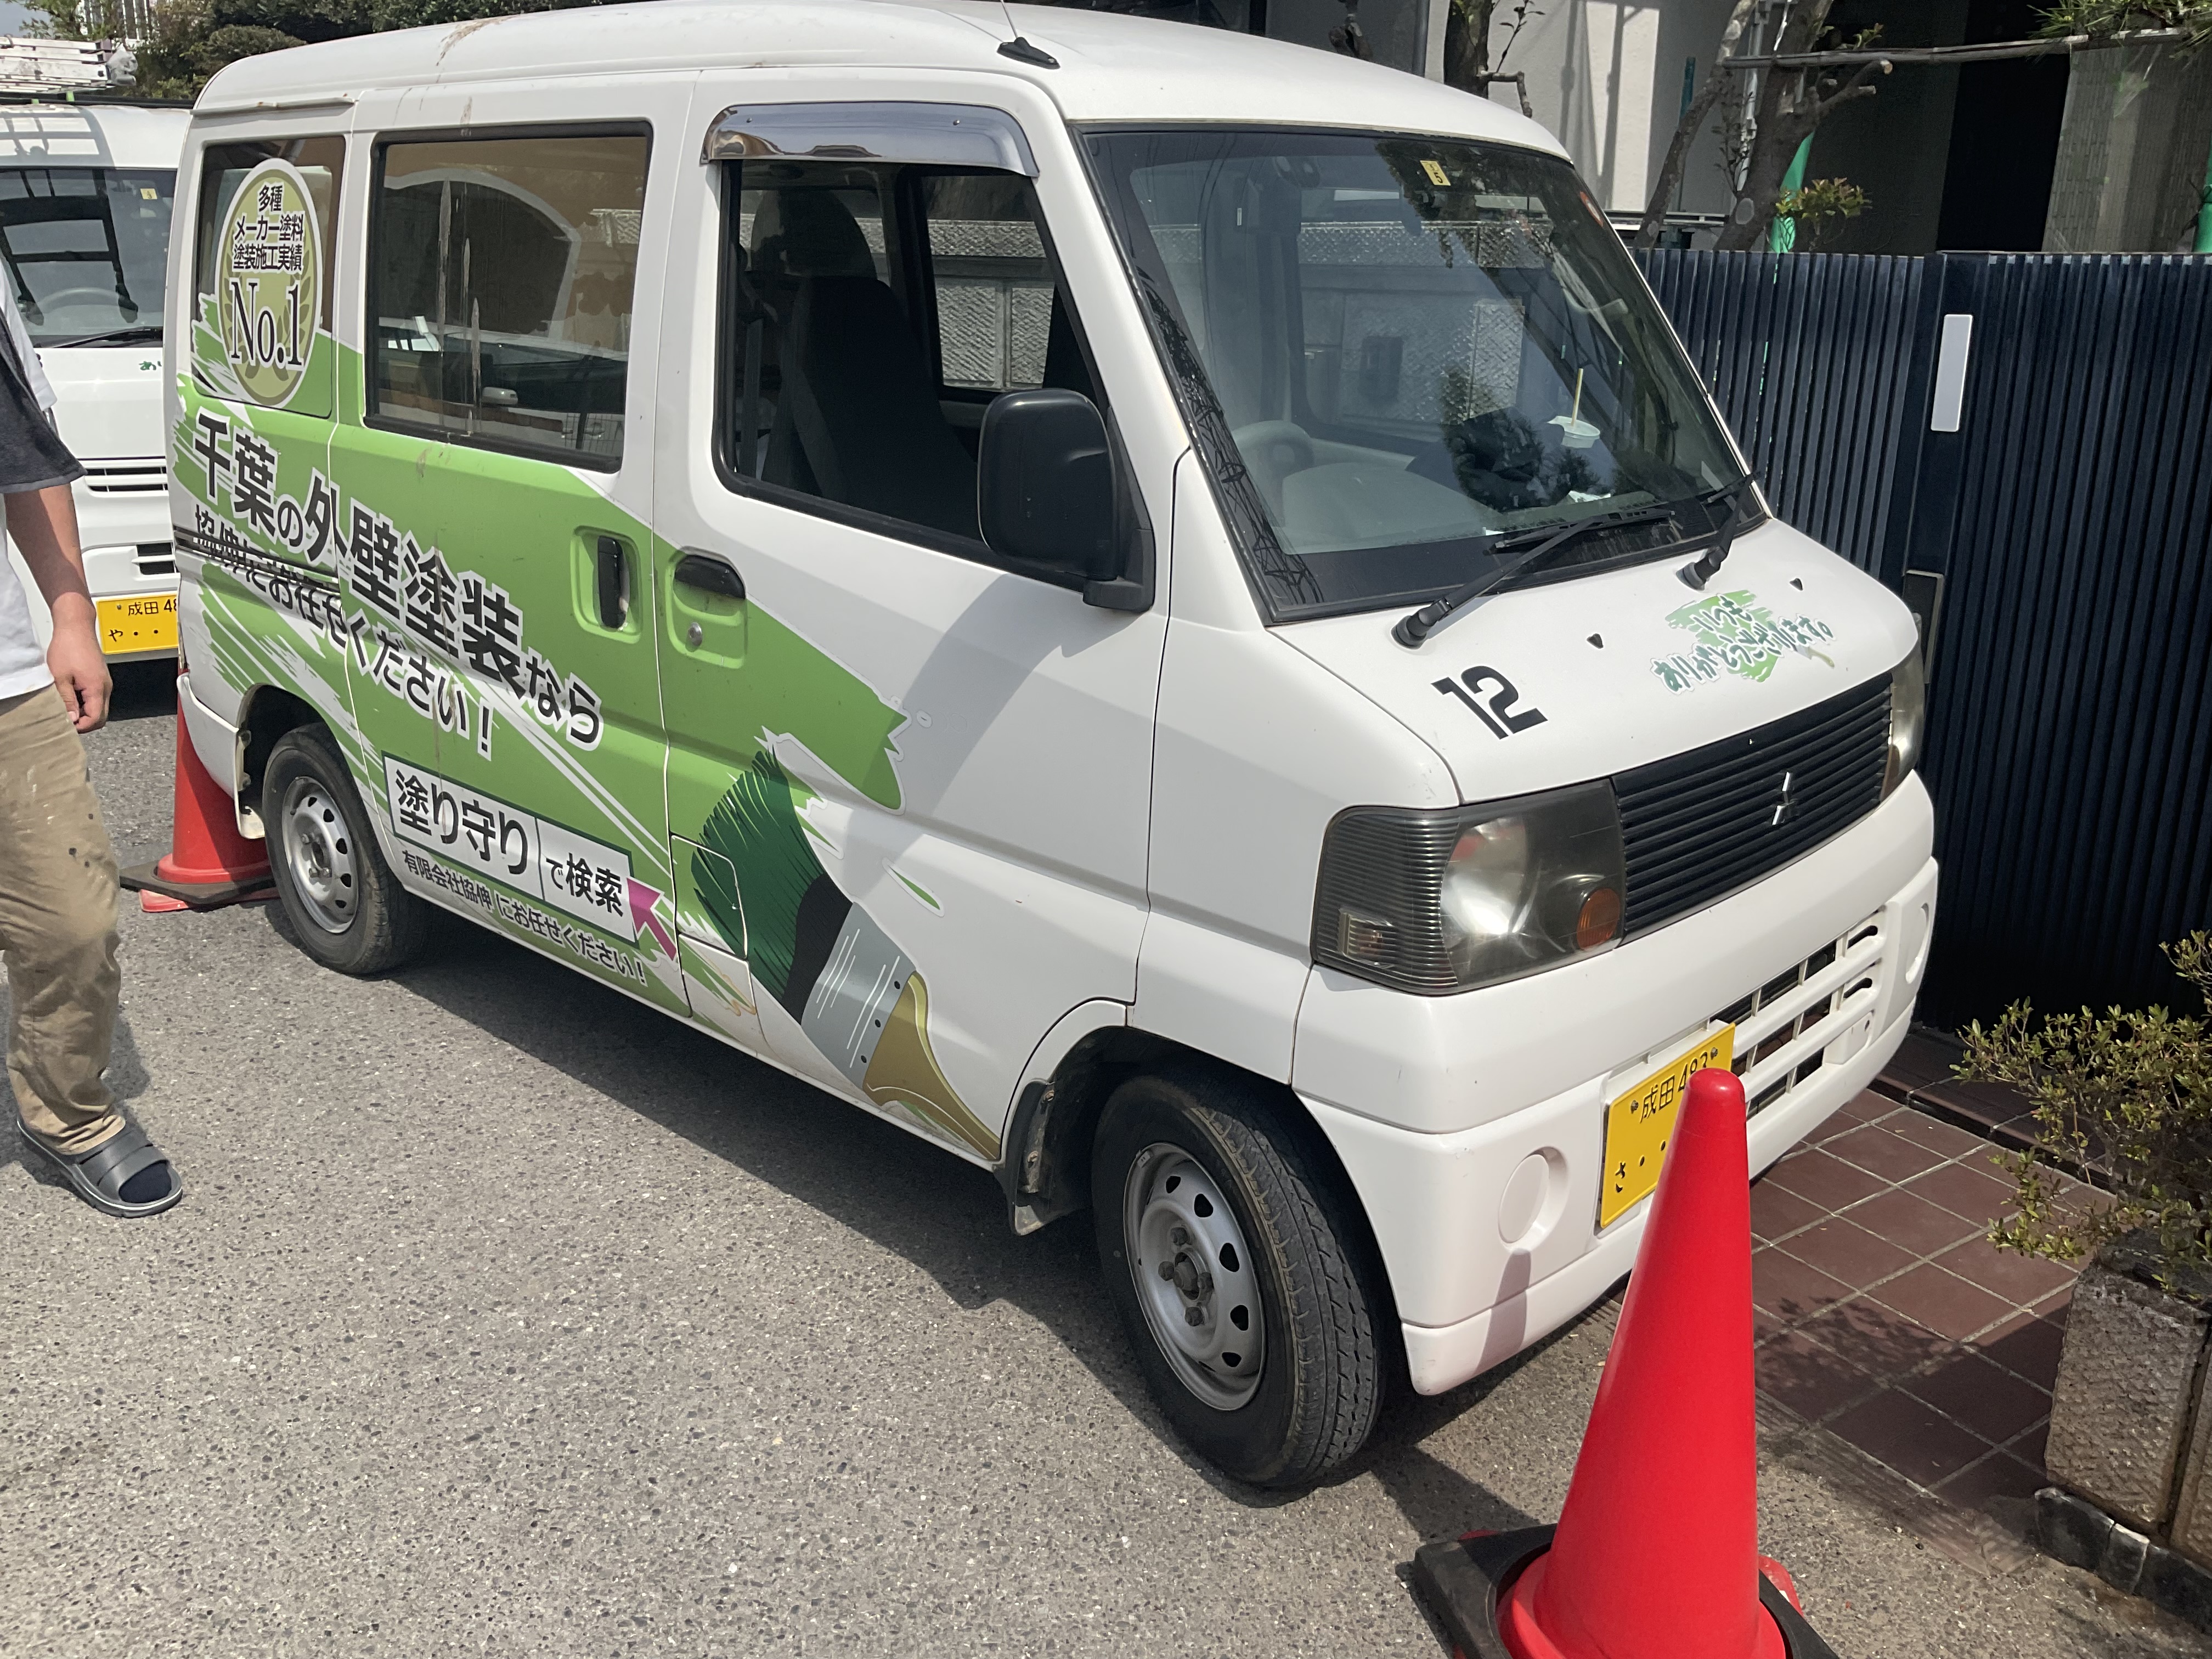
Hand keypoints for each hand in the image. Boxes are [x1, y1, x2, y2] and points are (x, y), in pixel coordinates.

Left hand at [46, 596, 109, 732]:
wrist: (76, 627)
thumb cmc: (69, 646)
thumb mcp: (60, 677)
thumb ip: (67, 701)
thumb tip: (71, 718)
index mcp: (98, 688)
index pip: (95, 719)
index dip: (81, 726)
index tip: (67, 725)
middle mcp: (106, 687)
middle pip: (101, 717)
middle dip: (85, 722)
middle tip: (67, 720)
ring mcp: (105, 682)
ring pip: (99, 707)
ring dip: (84, 712)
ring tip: (66, 705)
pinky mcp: (100, 678)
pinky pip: (97, 697)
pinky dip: (85, 702)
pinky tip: (71, 695)